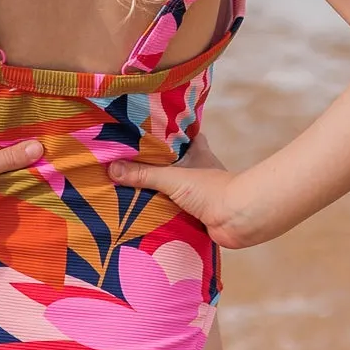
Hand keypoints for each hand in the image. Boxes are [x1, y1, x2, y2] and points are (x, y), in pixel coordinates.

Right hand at [108, 135, 265, 248]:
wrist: (238, 221)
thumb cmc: (212, 190)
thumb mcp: (173, 177)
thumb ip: (143, 174)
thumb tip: (111, 168)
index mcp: (195, 151)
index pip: (178, 133)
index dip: (162, 130)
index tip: (140, 128)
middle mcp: (196, 168)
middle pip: (170, 160)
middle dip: (151, 162)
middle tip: (123, 158)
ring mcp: (196, 190)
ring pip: (170, 185)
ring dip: (154, 188)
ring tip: (123, 183)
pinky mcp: (194, 211)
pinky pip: (171, 207)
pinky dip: (158, 209)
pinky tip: (138, 210)